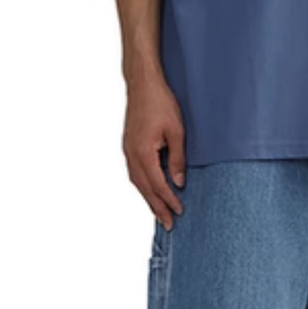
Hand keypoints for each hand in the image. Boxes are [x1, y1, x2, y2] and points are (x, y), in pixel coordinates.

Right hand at [124, 77, 186, 226]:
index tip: (180, 211)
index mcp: (142, 153)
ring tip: (160, 213)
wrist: (142, 84)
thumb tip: (179, 182)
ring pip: (137, 182)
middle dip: (157, 207)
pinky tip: (151, 190)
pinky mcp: (129, 146)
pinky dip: (144, 185)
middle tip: (169, 224)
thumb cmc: (160, 103)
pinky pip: (135, 172)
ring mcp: (128, 150)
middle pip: (144, 189)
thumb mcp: (176, 131)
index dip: (169, 200)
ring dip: (149, 199)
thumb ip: (177, 159)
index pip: (157, 184)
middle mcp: (131, 155)